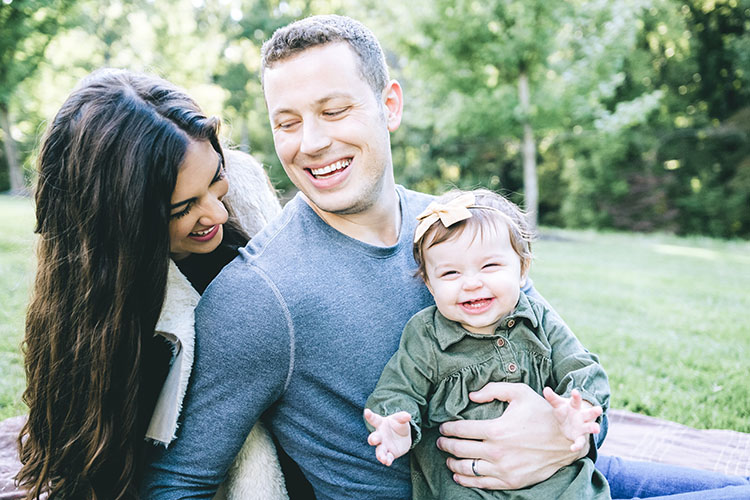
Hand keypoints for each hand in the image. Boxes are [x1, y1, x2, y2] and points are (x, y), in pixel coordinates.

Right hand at [364, 409, 411, 465]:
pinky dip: (387, 460)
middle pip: (373, 437)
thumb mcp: (401, 419)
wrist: (403, 437)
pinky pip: (387, 457)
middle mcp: (380, 435)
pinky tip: (387, 462)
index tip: (366, 411)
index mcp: (381, 424)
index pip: (374, 419)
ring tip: (382, 458)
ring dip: (380, 455)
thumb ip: (403, 417)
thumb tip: (408, 416)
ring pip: (379, 451)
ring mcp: (383, 445)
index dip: (370, 416)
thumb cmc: (398, 425)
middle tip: (374, 440)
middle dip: (373, 439)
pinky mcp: (389, 454)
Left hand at [436, 382, 588, 489]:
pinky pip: (482, 484)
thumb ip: (493, 389)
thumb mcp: (520, 392)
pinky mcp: (510, 481)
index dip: (447, 429)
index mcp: (495, 429)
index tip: (442, 427)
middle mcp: (496, 452)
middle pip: (460, 450)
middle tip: (440, 442)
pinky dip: (466, 480)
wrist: (566, 440)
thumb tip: (471, 395)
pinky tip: (459, 475)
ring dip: (453, 464)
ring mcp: (503, 469)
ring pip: (467, 469)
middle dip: (445, 445)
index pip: (461, 430)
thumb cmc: (542, 413)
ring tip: (448, 458)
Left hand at [543, 387, 601, 451]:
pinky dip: (578, 445)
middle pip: (589, 413)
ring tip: (597, 429)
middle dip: (594, 412)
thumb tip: (545, 389)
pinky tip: (573, 448)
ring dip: (594, 428)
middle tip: (599, 409)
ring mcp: (582, 427)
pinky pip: (580, 441)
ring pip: (589, 427)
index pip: (576, 400)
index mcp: (575, 406)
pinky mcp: (579, 437)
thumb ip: (552, 398)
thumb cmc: (564, 410)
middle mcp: (581, 416)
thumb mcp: (557, 404)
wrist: (567, 423)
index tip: (574, 391)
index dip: (576, 396)